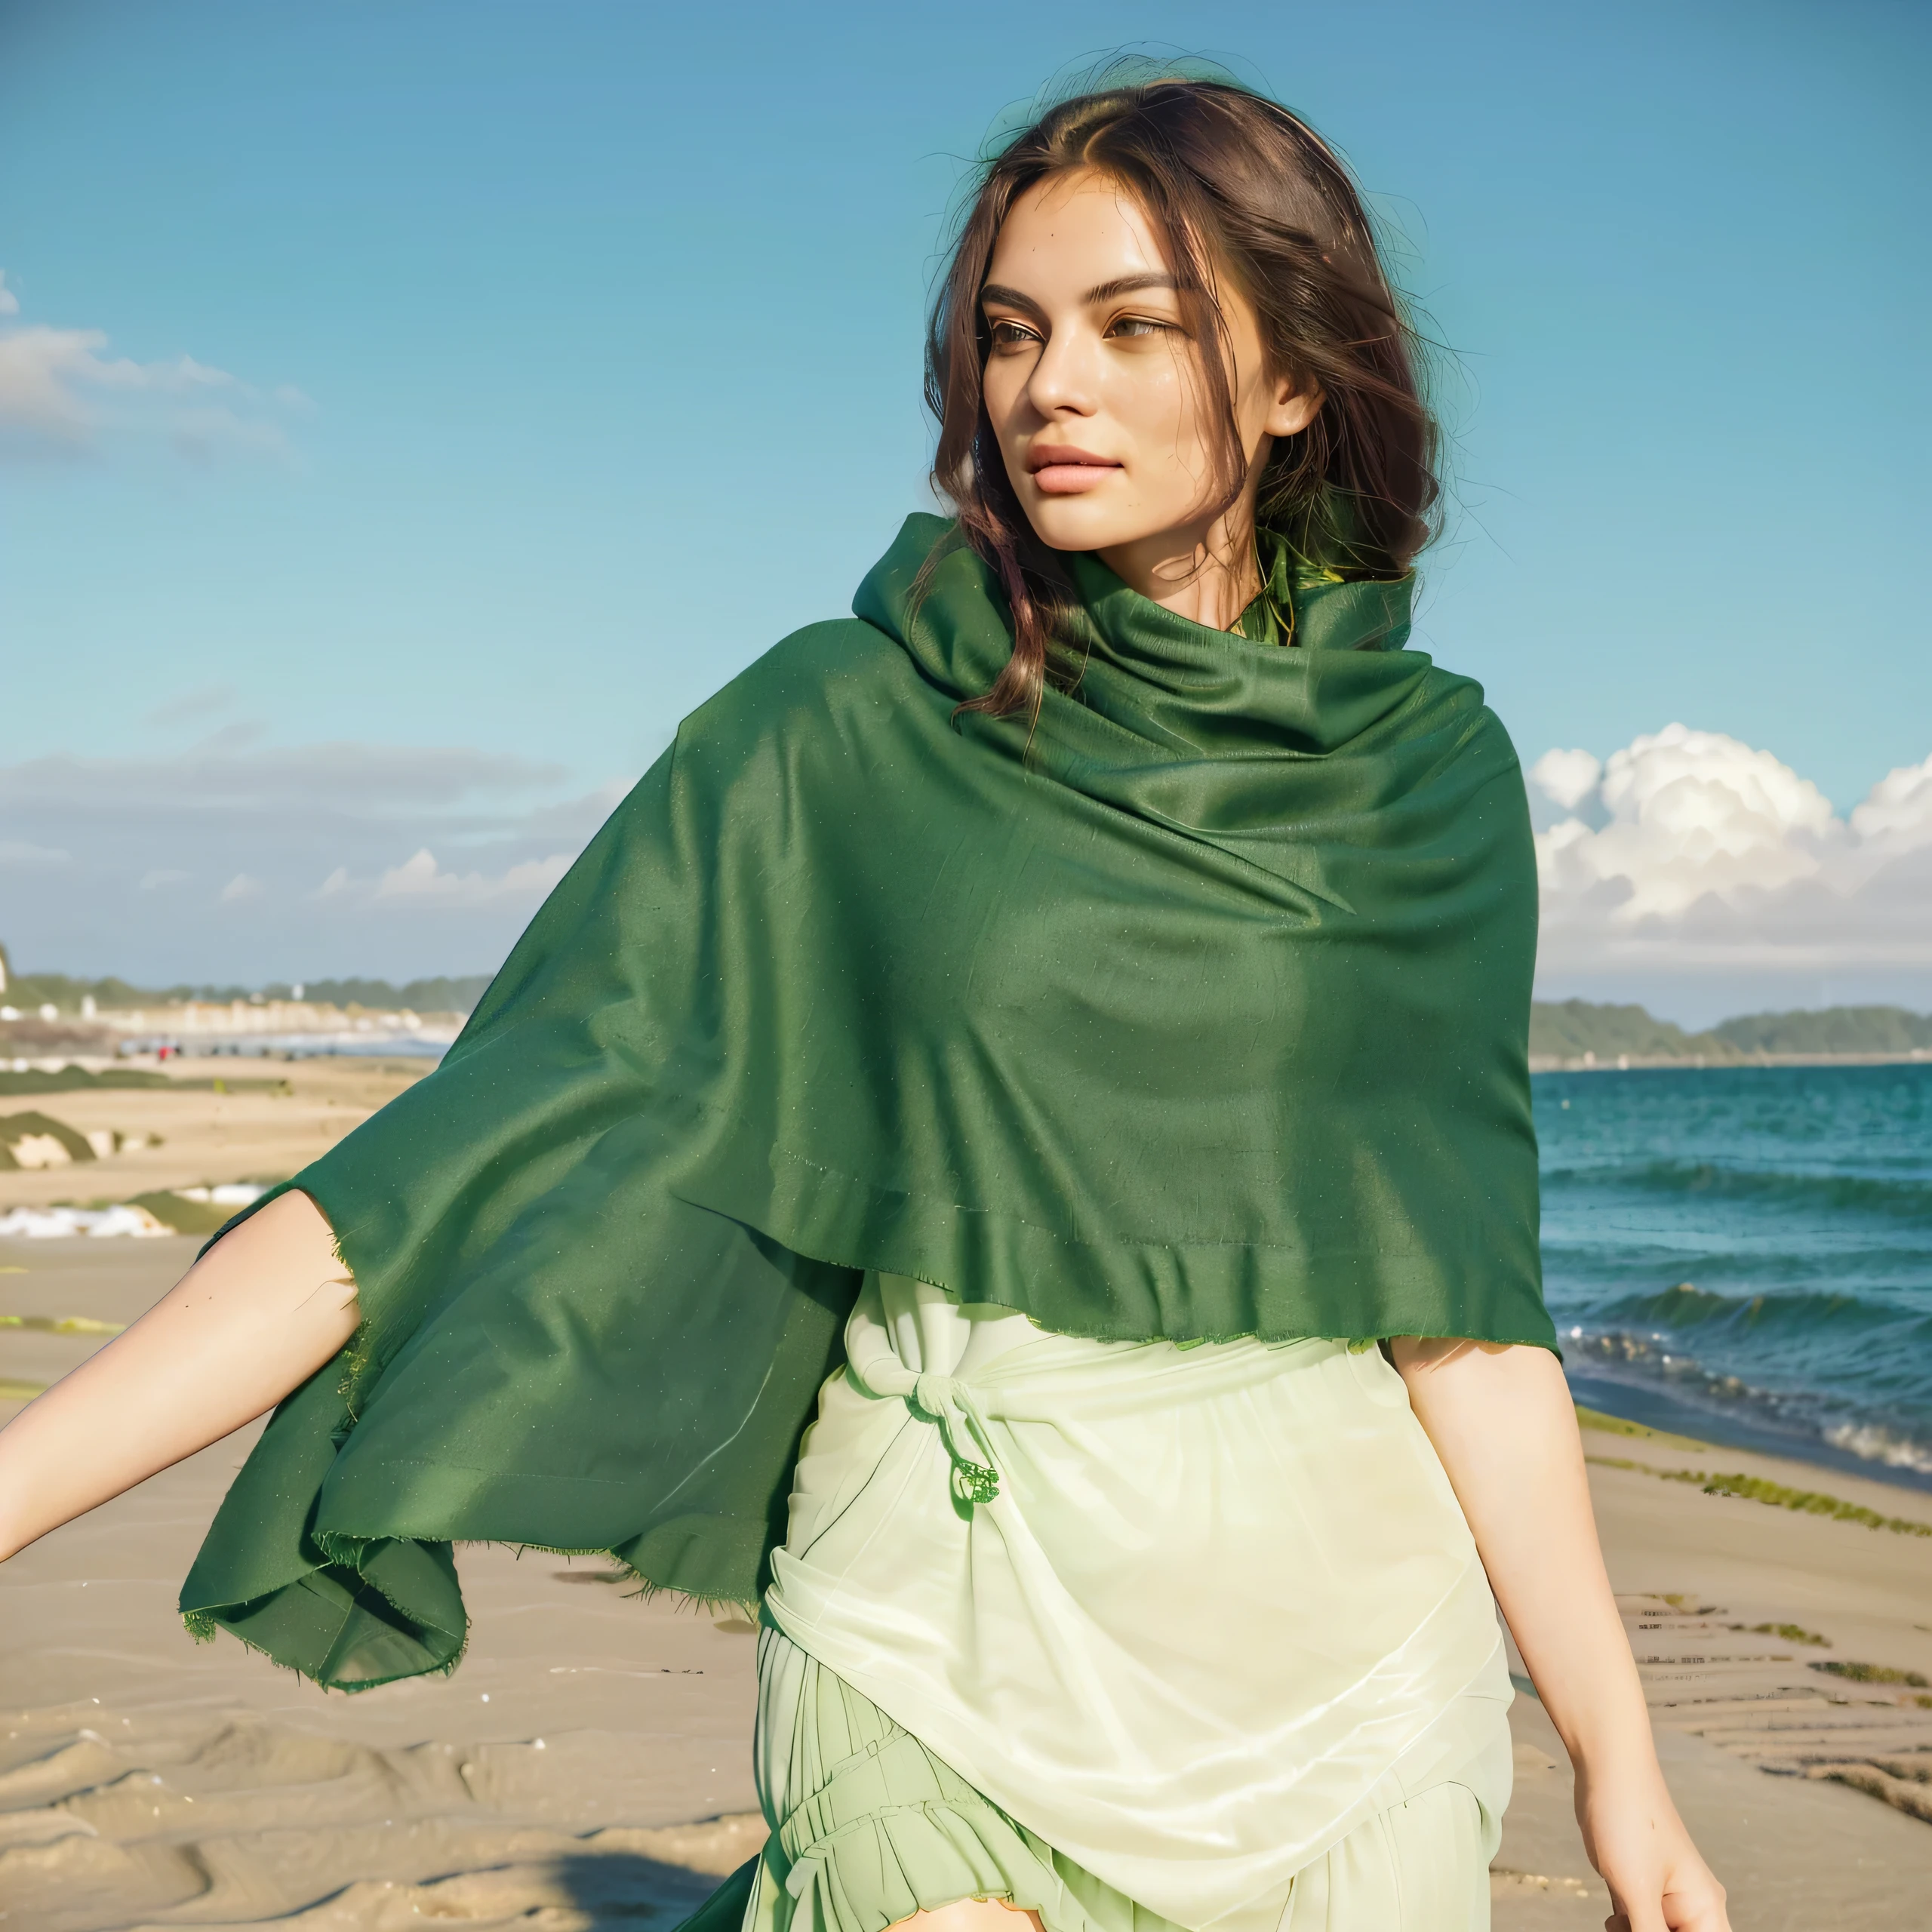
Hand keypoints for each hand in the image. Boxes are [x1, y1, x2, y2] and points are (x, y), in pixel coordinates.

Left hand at [1577, 1763, 1729, 1931]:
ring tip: (1615, 1923)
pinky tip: (1611, 1921)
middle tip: (1625, 1926)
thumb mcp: (1637, 1892)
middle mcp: (1689, 1907)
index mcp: (1706, 1911)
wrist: (1605, 1768)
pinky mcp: (1634, 1886)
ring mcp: (1660, 1896)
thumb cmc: (1630, 1821)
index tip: (1646, 1929)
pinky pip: (1635, 1924)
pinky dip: (1622, 1929)